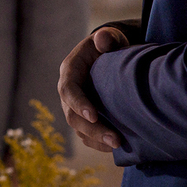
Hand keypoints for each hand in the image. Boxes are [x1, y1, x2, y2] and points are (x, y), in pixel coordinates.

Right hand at [58, 26, 128, 152]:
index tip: (94, 116)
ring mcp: (74, 106)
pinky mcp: (83, 117)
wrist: (110, 56)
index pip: (69, 90)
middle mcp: (68, 91)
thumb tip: (102, 39)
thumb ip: (107, 38)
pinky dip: (98, 143)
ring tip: (118, 145)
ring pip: (79, 128)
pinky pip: (86, 134)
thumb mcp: (109, 38)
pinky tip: (116, 148)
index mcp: (70, 71)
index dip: (79, 104)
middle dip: (92, 129)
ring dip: (97, 139)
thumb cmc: (109, 45)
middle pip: (72, 115)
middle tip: (115, 140)